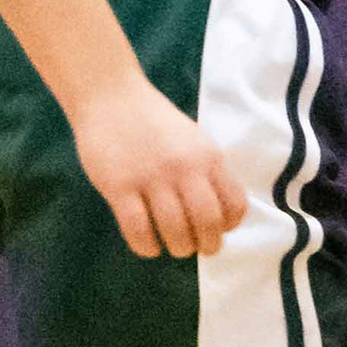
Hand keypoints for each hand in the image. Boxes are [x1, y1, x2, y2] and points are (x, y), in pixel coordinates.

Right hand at [65, 79, 246, 259]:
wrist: (112, 97)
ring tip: (174, 247)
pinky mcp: (119, 186)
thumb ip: (208, 172)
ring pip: (174, 231)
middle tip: (199, 249)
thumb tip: (220, 215)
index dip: (230, 226)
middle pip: (207, 223)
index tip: (220, 231)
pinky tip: (148, 246)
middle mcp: (184, 168)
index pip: (234, 204)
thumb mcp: (195, 140)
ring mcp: (151, 178)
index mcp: (209, 157)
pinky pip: (138, 230)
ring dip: (178, 248)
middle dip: (208, 245)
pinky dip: (147, 247)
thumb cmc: (155, 122)